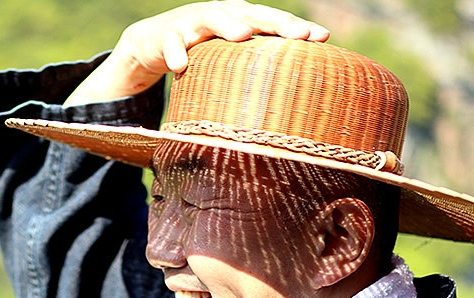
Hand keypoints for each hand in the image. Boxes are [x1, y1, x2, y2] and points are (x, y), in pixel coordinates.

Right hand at [65, 1, 329, 104]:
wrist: (152, 42)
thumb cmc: (202, 54)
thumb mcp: (229, 62)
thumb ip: (253, 73)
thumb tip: (292, 107)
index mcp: (242, 20)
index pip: (273, 21)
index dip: (295, 28)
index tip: (321, 39)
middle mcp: (222, 15)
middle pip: (252, 14)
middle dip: (275, 24)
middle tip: (297, 36)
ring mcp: (192, 22)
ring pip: (212, 18)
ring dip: (228, 26)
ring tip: (243, 37)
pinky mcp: (165, 35)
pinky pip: (171, 43)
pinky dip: (176, 52)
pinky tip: (181, 66)